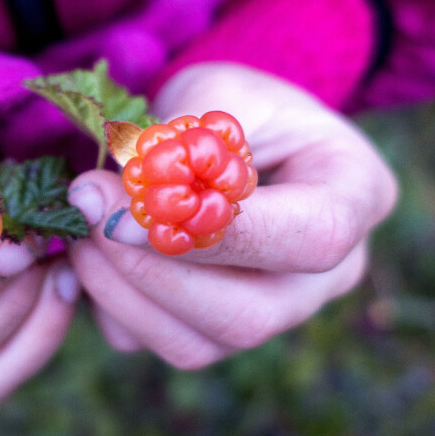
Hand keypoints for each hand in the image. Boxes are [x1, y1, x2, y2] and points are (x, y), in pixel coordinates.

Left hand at [67, 63, 397, 367]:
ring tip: (80, 229)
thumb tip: (118, 189)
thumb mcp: (219, 90)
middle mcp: (328, 275)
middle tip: (86, 212)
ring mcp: (275, 313)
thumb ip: (184, 133)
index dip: (217, 235)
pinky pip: (157, 344)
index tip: (124, 206)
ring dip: (119, 291)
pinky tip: (95, 255)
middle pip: (250, 316)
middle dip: (151, 270)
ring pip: (198, 344)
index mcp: (354, 195)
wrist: (236, 139)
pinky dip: (111, 306)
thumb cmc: (238, 106)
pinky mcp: (220, 333)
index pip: (308, 239)